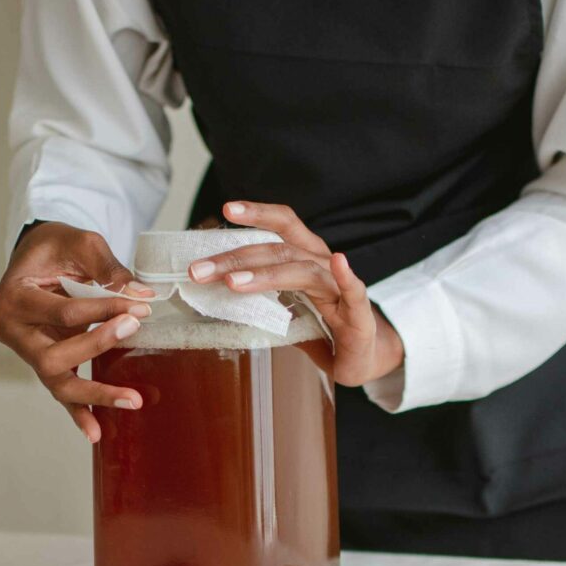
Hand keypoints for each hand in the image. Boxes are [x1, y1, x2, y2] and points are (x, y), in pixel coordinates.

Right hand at [0, 221, 154, 441]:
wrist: (38, 256)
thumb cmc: (56, 247)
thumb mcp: (80, 243)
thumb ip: (109, 269)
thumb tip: (142, 298)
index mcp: (12, 298)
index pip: (62, 312)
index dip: (103, 310)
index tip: (140, 307)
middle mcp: (12, 331)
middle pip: (53, 356)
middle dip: (97, 345)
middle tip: (133, 330)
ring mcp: (26, 352)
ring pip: (57, 382)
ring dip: (96, 393)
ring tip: (132, 400)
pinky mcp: (44, 364)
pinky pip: (61, 393)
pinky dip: (79, 413)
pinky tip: (97, 432)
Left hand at [188, 202, 404, 386]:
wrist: (366, 357)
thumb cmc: (324, 332)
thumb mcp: (285, 313)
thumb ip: (259, 302)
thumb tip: (215, 294)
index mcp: (306, 259)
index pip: (283, 227)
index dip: (257, 214)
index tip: (227, 209)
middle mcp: (323, 266)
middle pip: (279, 250)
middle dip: (236, 258)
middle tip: (199, 270)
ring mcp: (341, 290)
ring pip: (303, 271)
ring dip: (266, 274)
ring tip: (233, 282)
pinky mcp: (359, 317)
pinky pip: (355, 292)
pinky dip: (348, 277)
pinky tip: (341, 262)